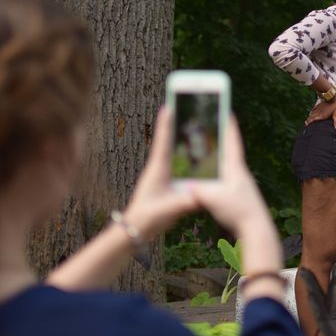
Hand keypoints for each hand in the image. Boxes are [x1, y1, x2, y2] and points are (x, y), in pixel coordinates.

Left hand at [123, 107, 199, 239]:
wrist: (135, 231)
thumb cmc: (147, 218)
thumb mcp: (166, 211)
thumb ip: (182, 203)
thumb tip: (200, 195)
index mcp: (158, 170)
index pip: (163, 142)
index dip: (167, 123)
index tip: (169, 105)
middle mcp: (160, 168)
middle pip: (169, 140)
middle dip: (176, 123)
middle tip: (184, 106)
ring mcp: (163, 175)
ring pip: (174, 151)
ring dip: (181, 137)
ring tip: (193, 123)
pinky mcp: (167, 183)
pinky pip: (179, 164)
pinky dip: (185, 154)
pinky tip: (197, 154)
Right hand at [189, 116, 272, 234]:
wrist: (256, 228)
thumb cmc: (238, 211)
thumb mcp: (215, 199)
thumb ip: (200, 191)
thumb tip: (187, 185)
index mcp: (235, 168)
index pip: (232, 141)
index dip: (229, 125)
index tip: (226, 110)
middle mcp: (239, 172)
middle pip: (230, 148)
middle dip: (222, 136)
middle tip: (214, 123)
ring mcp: (240, 182)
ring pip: (228, 162)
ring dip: (220, 153)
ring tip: (209, 145)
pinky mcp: (238, 193)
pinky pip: (226, 175)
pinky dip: (218, 169)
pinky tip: (211, 173)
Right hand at [305, 94, 335, 129]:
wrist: (332, 97)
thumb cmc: (334, 106)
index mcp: (322, 116)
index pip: (313, 119)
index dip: (309, 122)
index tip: (306, 125)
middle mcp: (318, 112)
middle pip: (311, 117)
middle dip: (308, 120)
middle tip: (305, 123)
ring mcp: (318, 108)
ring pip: (312, 113)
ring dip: (310, 116)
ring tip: (307, 119)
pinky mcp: (319, 105)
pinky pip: (314, 108)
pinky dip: (312, 111)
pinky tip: (311, 112)